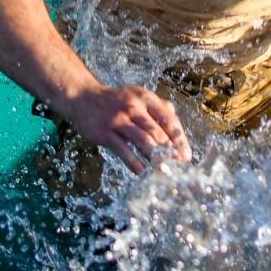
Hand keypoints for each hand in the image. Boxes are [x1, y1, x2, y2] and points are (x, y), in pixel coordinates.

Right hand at [64, 84, 191, 173]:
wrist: (84, 98)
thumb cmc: (115, 100)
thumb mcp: (138, 96)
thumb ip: (157, 108)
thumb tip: (176, 119)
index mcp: (146, 98)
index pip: (169, 119)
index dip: (179, 139)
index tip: (186, 156)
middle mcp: (134, 106)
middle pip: (157, 132)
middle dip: (170, 152)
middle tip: (179, 168)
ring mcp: (119, 119)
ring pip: (142, 141)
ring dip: (156, 158)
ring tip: (165, 171)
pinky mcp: (106, 132)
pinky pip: (124, 150)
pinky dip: (135, 163)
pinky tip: (143, 173)